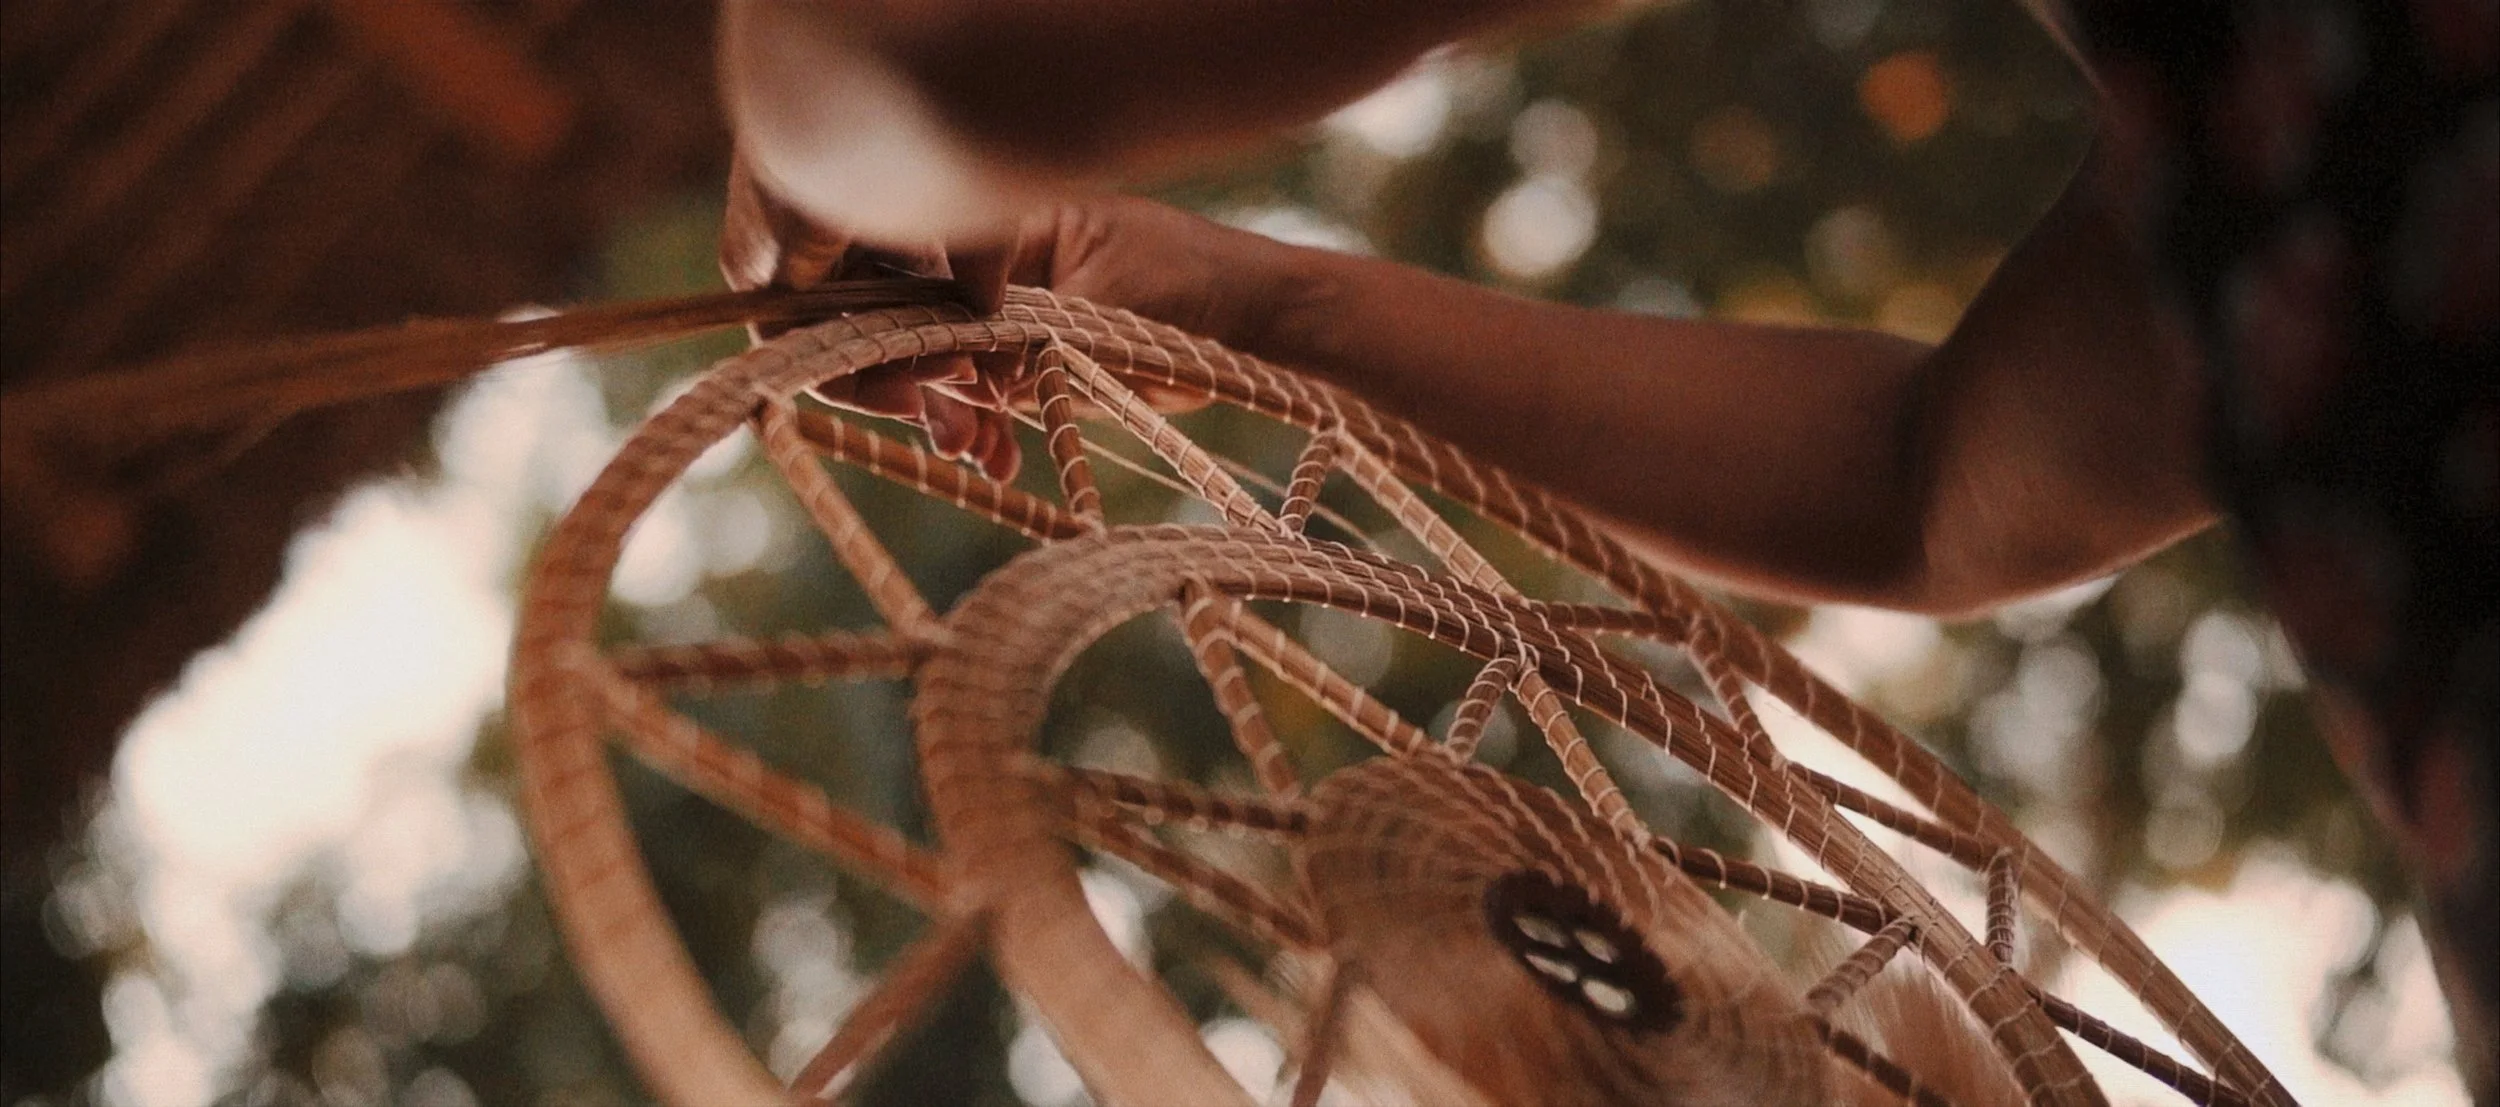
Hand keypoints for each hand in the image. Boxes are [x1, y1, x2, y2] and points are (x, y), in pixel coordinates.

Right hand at [724, 162, 1308, 480]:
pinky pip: (972, 403)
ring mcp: (1001, 319)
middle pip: (894, 317)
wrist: (1250, 326)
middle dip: (898, 372)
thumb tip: (965, 372)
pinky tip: (995, 460)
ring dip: (938, 413)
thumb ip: (1028, 334)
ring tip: (974, 448)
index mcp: (992, 221)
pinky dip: (974, 433)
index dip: (870, 312)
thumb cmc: (1188, 279)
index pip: (896, 256)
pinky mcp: (1024, 369)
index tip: (883, 362)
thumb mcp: (1102, 301)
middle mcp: (984, 268)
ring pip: (930, 368)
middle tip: (927, 416)